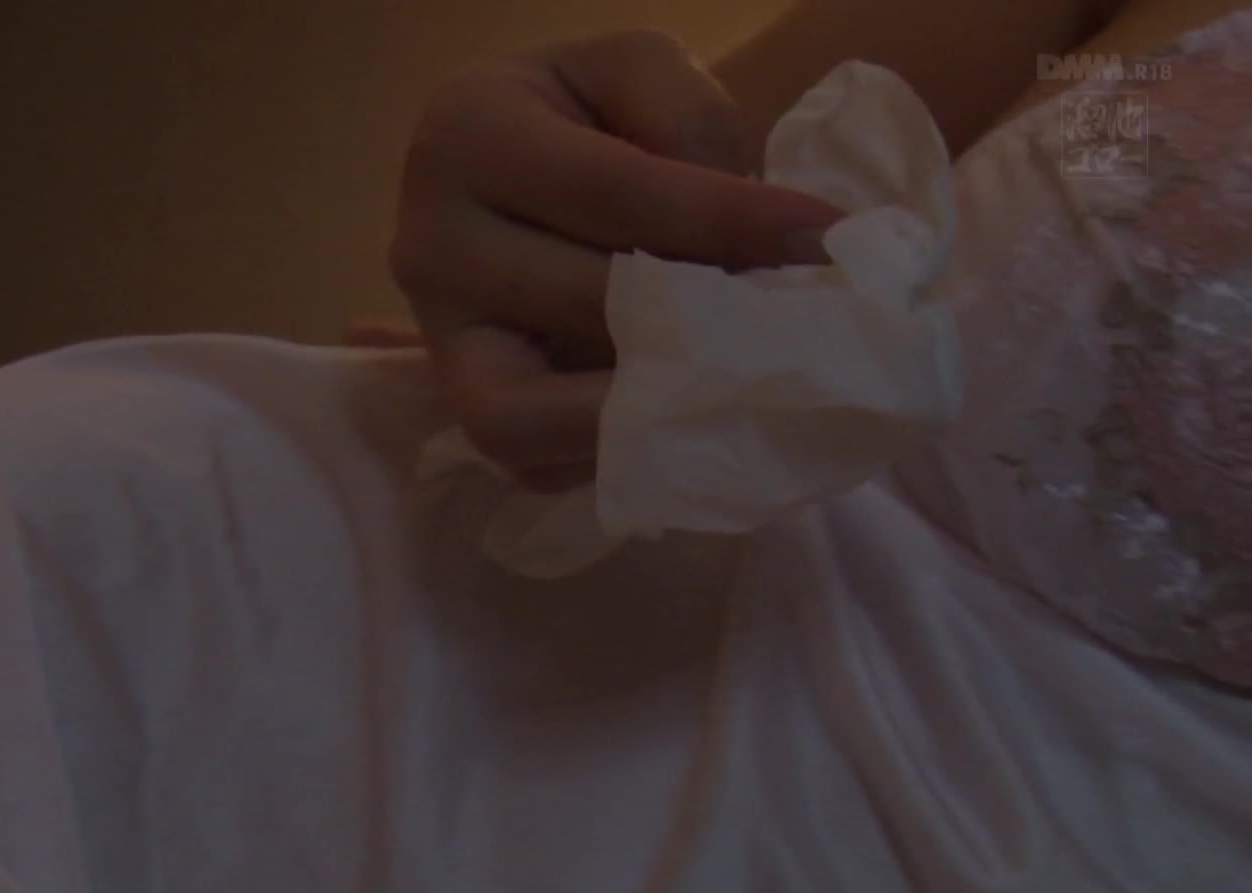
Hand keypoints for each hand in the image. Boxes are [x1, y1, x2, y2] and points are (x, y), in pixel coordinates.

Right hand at [389, 30, 844, 490]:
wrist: (521, 164)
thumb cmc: (589, 113)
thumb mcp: (640, 69)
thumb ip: (692, 125)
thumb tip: (758, 244)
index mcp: (464, 134)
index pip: (611, 193)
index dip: (727, 223)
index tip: (826, 240)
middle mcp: (425, 245)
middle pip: (582, 303)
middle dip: (701, 319)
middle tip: (801, 321)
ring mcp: (436, 342)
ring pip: (528, 414)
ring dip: (645, 410)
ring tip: (735, 384)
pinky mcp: (465, 411)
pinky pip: (538, 463)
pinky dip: (617, 452)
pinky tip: (681, 409)